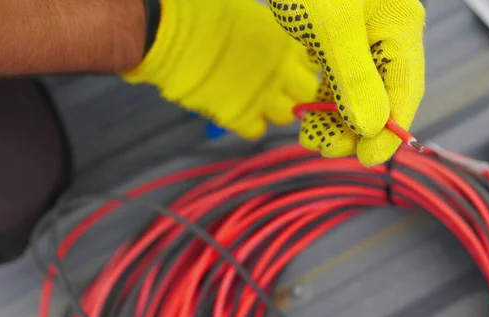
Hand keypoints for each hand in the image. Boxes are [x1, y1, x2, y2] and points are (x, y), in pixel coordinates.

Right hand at [121, 0, 318, 139]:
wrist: (175, 34)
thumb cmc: (209, 14)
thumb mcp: (254, 19)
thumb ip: (273, 40)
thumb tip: (276, 51)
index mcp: (287, 45)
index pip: (313, 67)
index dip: (301, 71)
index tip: (290, 71)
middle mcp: (282, 73)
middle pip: (306, 95)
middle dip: (295, 94)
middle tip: (277, 89)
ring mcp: (263, 97)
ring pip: (285, 116)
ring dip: (274, 110)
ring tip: (255, 100)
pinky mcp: (241, 117)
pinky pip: (257, 130)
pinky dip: (249, 124)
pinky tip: (238, 110)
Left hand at [269, 0, 425, 165]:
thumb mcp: (331, 27)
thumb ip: (353, 76)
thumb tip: (372, 128)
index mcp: (399, 26)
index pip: (406, 89)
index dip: (389, 131)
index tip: (368, 159)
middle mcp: (385, 32)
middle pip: (381, 94)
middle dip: (355, 128)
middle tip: (328, 149)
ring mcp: (359, 34)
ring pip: (355, 89)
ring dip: (336, 118)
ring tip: (311, 138)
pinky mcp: (334, 35)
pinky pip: (336, 76)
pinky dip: (324, 99)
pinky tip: (309, 117)